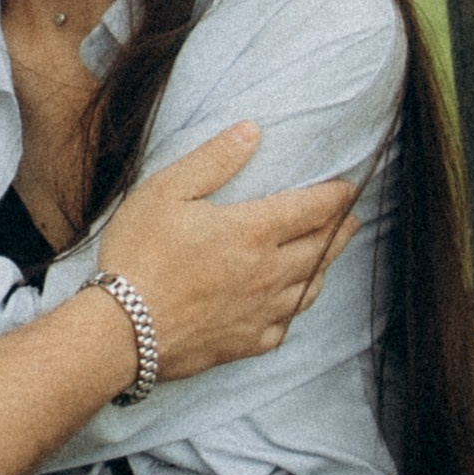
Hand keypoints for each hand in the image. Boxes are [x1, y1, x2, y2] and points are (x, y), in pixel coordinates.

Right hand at [101, 129, 360, 380]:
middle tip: (351, 218)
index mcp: (253, 231)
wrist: (122, 333)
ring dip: (325, 267)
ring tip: (327, 256)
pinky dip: (294, 310)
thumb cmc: (138, 256)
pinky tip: (288, 305)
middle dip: (341, 229)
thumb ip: (213, 160)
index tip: (349, 187)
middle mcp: (268, 273)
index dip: (337, 196)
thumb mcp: (166, 192)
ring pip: (310, 288)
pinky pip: (285, 326)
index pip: (313, 209)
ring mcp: (261, 312)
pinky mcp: (246, 343)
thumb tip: (251, 131)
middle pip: (322, 248)